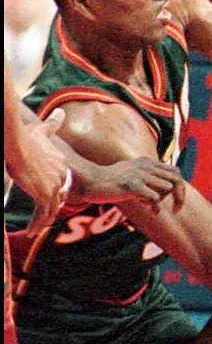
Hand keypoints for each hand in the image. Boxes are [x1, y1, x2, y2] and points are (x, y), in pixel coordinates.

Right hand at [6, 108, 70, 224]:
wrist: (19, 145)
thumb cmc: (26, 138)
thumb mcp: (42, 131)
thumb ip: (53, 124)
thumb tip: (60, 111)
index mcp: (61, 164)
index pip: (61, 183)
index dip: (57, 193)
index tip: (49, 201)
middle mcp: (61, 176)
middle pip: (59, 198)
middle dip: (52, 209)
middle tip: (44, 220)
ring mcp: (54, 186)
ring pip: (52, 209)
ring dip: (44, 221)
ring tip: (36, 230)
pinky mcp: (45, 195)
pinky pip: (43, 215)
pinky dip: (37, 224)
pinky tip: (30, 232)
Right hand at [73, 157, 186, 213]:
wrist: (89, 182)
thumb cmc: (109, 182)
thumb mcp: (131, 174)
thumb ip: (147, 177)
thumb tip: (163, 189)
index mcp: (147, 162)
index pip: (175, 171)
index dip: (180, 187)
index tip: (177, 201)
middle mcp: (146, 166)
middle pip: (176, 179)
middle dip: (180, 196)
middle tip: (176, 210)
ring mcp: (140, 175)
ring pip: (167, 188)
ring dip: (162, 200)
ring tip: (148, 204)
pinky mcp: (133, 186)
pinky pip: (155, 198)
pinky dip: (155, 208)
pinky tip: (149, 211)